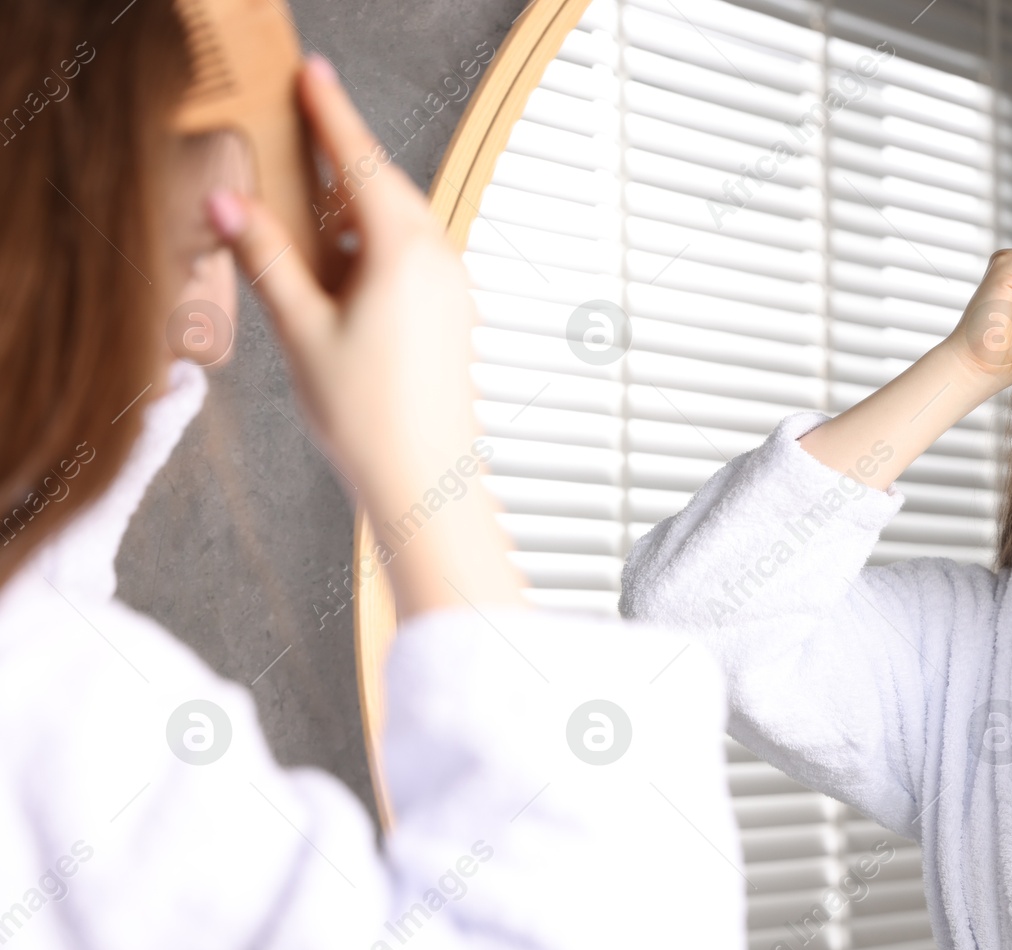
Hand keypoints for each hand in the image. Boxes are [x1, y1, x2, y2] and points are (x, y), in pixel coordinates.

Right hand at [205, 54, 523, 617]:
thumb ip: (267, 259)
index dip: (331, 114)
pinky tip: (342, 275)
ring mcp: (453, 289)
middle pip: (384, 188)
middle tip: (304, 134)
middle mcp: (440, 262)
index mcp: (404, 252)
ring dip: (354, 214)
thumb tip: (232, 206)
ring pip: (399, 225)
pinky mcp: (453, 316)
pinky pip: (412, 259)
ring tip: (309, 228)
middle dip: (342, 162)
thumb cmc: (372, 419)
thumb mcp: (301, 331)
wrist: (426, 485)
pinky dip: (373, 249)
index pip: (360, 162)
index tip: (314, 75)